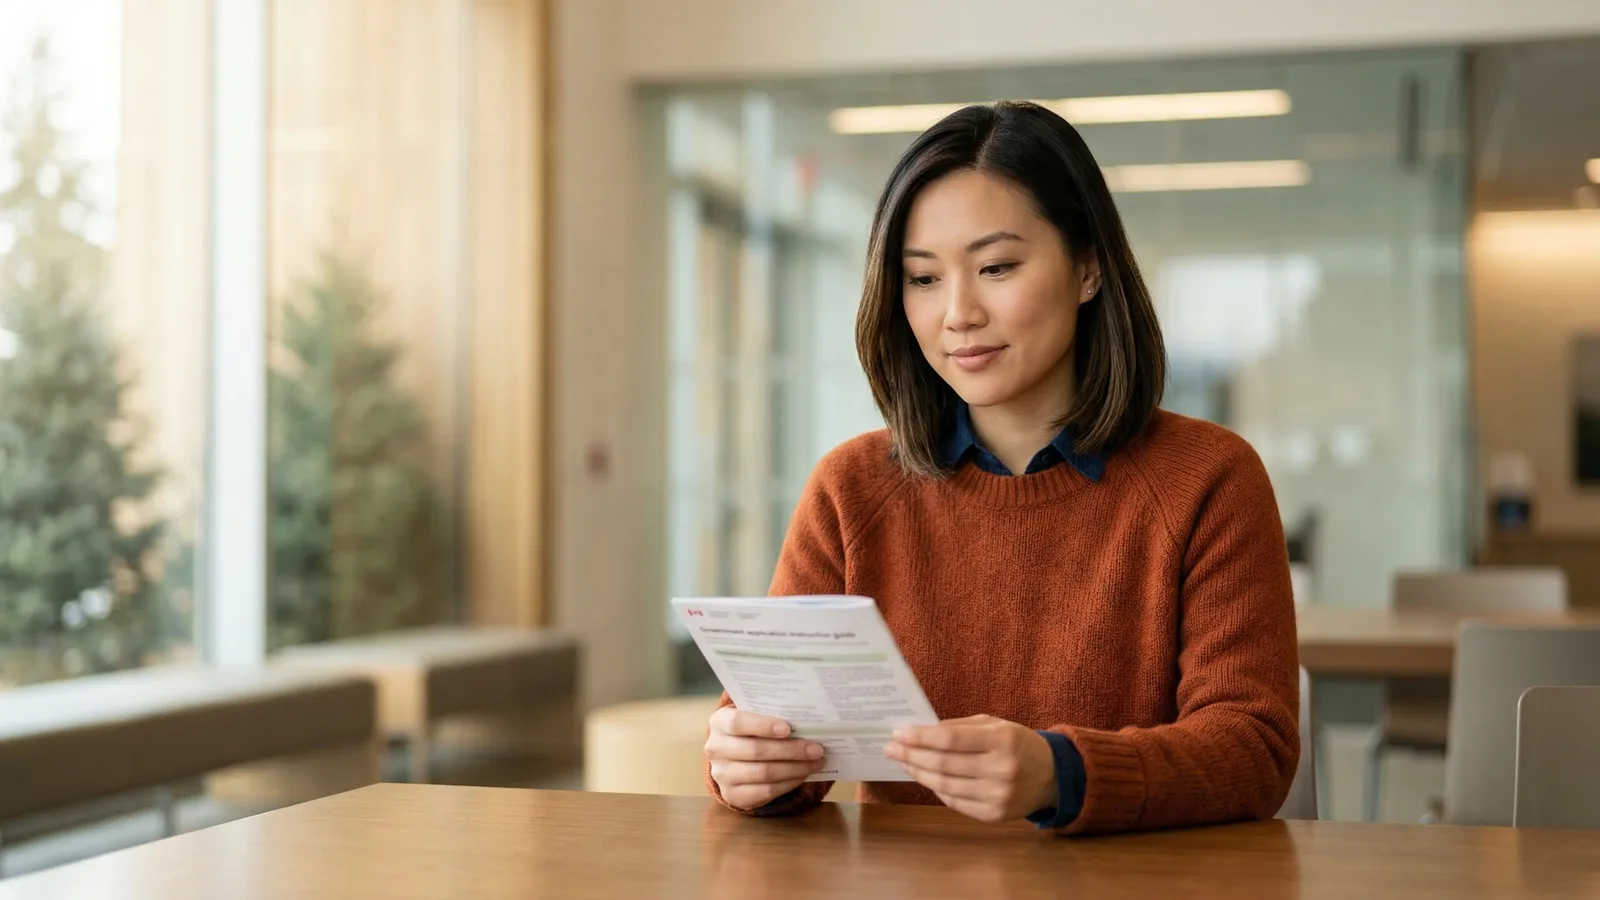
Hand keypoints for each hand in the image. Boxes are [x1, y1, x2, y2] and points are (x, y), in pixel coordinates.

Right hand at [706, 706, 825, 809]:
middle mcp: (715, 749)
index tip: (789, 728)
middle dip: (791, 750)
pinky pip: (766, 791)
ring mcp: (722, 775)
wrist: (732, 756)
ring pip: (764, 773)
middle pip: (755, 751)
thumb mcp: (753, 716)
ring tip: (816, 762)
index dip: (763, 726)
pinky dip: (789, 783)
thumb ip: (772, 714)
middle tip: (817, 749)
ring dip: (795, 768)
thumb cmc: (750, 730)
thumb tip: (807, 721)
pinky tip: (803, 775)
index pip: (738, 723)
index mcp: (719, 722)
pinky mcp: (733, 795)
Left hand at [884, 715, 1056, 823]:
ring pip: (945, 786)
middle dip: (912, 755)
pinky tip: (925, 777)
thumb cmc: (1017, 744)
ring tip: (904, 762)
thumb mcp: (995, 725)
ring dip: (919, 773)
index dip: (920, 737)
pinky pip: (954, 802)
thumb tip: (919, 731)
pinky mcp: (994, 816)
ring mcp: (998, 796)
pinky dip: (936, 789)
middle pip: (944, 764)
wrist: (1051, 777)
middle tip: (891, 748)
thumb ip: (959, 726)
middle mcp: (1002, 770)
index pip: (950, 739)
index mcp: (1003, 740)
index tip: (898, 733)